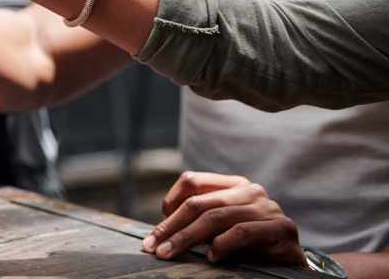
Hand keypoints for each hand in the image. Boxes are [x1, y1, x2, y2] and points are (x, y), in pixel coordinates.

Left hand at [143, 172, 305, 266]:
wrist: (291, 263)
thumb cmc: (249, 246)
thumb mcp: (219, 229)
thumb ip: (198, 223)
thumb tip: (159, 232)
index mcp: (232, 184)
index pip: (192, 181)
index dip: (170, 201)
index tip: (156, 228)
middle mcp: (250, 190)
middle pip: (199, 203)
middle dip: (172, 227)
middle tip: (153, 247)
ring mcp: (267, 207)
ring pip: (217, 217)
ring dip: (188, 238)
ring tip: (171, 253)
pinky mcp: (282, 227)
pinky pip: (243, 231)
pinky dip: (223, 244)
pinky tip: (212, 257)